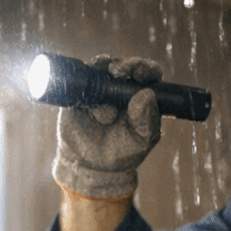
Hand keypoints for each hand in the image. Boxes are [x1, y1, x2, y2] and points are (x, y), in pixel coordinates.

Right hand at [52, 56, 162, 198]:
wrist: (89, 165)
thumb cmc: (120, 153)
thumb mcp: (140, 141)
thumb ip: (147, 120)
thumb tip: (146, 94)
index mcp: (142, 97)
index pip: (149, 74)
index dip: (147, 68)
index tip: (142, 72)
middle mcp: (122, 89)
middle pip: (127, 65)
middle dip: (125, 65)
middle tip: (119, 72)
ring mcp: (101, 89)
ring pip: (103, 67)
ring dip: (104, 74)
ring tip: (104, 105)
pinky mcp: (81, 93)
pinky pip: (82, 80)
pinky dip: (85, 86)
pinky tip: (88, 104)